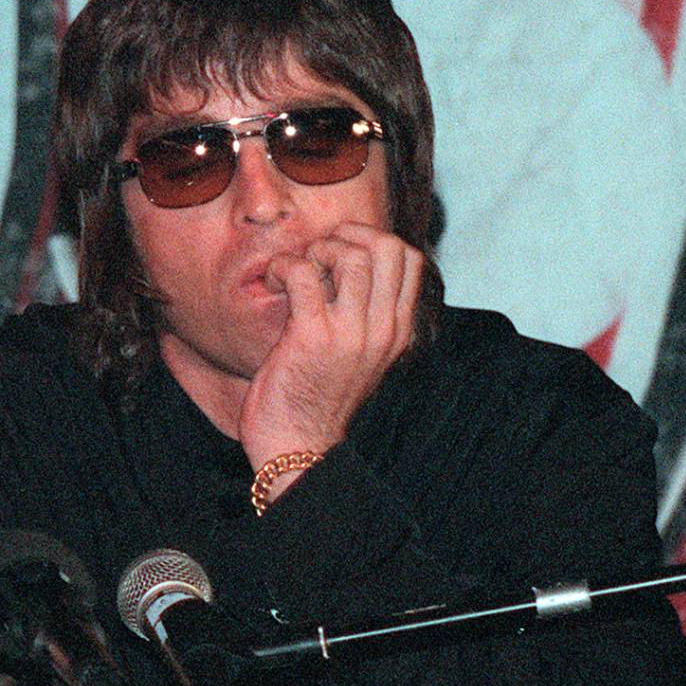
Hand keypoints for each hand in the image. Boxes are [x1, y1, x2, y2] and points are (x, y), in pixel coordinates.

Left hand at [239, 223, 422, 498]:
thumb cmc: (317, 401)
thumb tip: (341, 268)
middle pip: (389, 247)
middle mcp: (384, 329)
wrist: (298, 450)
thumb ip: (361, 316)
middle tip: (317, 254)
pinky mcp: (313, 337)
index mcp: (398, 331)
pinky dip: (284, 267)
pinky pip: (304, 272)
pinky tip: (274, 285)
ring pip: (352, 254)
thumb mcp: (357, 356)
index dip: (373, 239)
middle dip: (348, 235)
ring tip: (296, 274)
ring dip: (316, 250)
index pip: (411, 259)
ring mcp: (352, 333)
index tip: (340, 254)